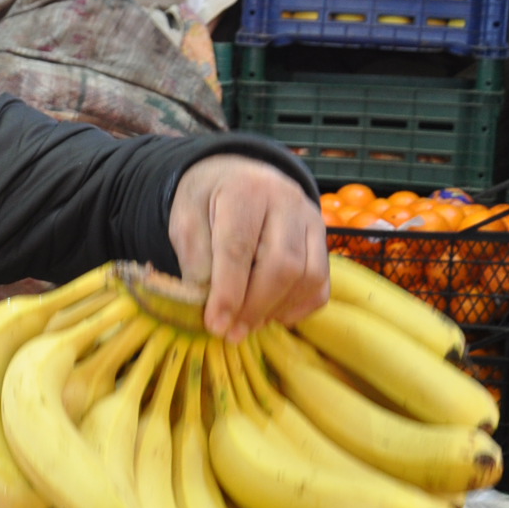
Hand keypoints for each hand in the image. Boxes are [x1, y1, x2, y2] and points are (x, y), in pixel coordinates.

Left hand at [168, 154, 328, 340]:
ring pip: (308, 275)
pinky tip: (273, 315)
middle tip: (232, 333)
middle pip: (283, 265)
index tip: (216, 325)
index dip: (229, 293)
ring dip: (278, 309)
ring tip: (248, 325)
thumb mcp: (185, 219)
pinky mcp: (323, 237)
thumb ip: (195, 257)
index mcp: (244, 192)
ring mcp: (312, 219)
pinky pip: (322, 281)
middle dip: (256, 307)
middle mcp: (286, 201)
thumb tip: (208, 301)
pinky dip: (301, 306)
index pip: (239, 248)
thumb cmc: (208, 201)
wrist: (238, 174)